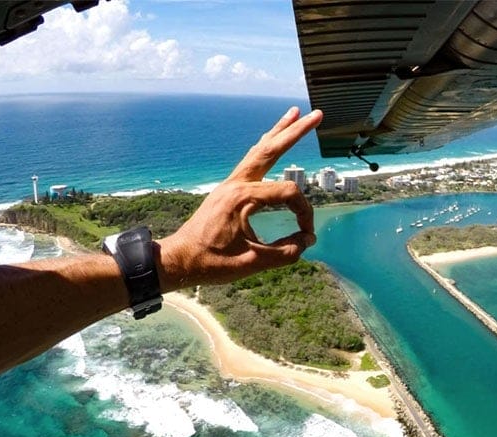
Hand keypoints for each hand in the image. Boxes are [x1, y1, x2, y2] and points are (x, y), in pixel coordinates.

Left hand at [157, 107, 322, 289]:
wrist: (179, 260)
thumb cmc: (212, 262)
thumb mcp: (253, 262)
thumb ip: (285, 251)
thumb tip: (307, 239)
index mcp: (242, 197)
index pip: (288, 194)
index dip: (304, 213)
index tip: (306, 234)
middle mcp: (236, 183)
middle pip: (271, 150)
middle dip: (295, 132)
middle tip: (317, 114)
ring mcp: (230, 183)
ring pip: (259, 150)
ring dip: (278, 131)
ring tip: (294, 113)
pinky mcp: (228, 189)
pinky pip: (250, 161)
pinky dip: (264, 147)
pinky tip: (271, 140)